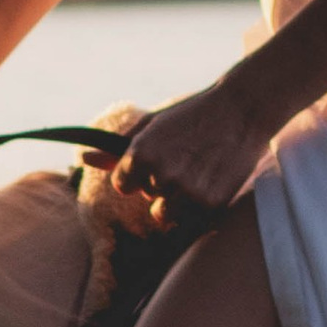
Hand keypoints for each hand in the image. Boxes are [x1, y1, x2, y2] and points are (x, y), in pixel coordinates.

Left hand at [109, 81, 273, 228]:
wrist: (243, 108)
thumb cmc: (192, 114)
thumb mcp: (152, 126)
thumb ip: (117, 148)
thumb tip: (83, 158)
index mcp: (141, 154)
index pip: (122, 184)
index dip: (137, 174)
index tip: (156, 160)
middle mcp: (160, 176)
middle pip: (146, 196)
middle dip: (159, 183)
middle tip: (185, 157)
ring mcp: (186, 192)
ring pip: (164, 213)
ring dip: (176, 200)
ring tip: (196, 171)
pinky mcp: (210, 204)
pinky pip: (191, 218)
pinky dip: (198, 204)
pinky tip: (212, 178)